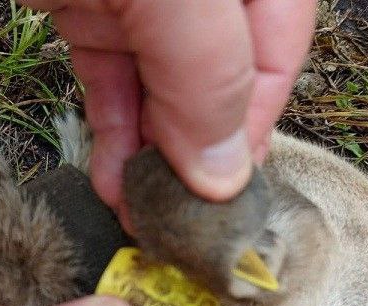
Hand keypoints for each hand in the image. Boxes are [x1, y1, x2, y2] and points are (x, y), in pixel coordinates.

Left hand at [20, 0, 315, 211]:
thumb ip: (208, 72)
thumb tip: (225, 176)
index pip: (274, 62)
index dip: (249, 137)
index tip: (219, 202)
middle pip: (216, 87)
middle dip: (191, 158)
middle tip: (171, 222)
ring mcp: (148, 3)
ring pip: (162, 94)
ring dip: (149, 159)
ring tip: (136, 214)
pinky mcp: (93, 11)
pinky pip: (115, 82)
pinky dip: (113, 132)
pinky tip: (111, 180)